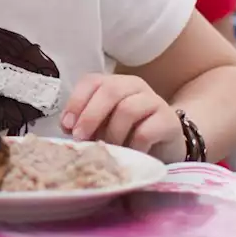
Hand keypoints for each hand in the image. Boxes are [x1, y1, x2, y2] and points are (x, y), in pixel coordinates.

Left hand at [61, 73, 183, 160]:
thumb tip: (67, 129)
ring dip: (113, 133)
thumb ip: (86, 124)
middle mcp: (134, 86)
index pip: (91, 81)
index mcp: (114, 84)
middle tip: (81, 139)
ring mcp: (154, 101)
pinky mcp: (169, 121)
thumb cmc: (128, 135)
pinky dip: (133, 146)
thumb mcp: (103, 127)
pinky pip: (146, 131)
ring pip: (127, 109)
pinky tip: (130, 155)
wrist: (166, 147)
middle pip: (110, 90)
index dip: (76, 102)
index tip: (66, 126)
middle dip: (90, 116)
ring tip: (109, 150)